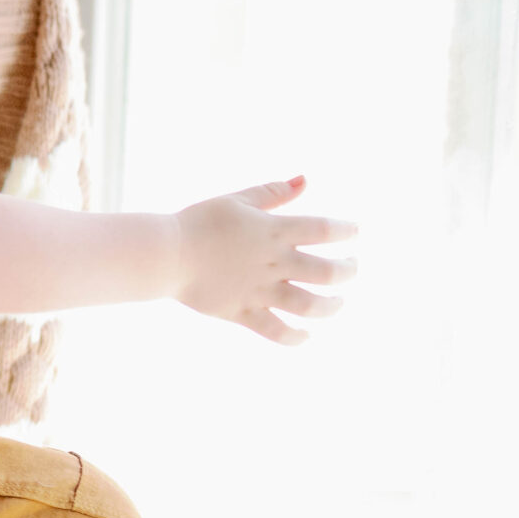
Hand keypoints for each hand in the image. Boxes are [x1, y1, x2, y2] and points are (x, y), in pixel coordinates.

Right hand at [173, 176, 358, 343]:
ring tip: (338, 303)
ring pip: (309, 305)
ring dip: (332, 306)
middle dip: (349, 271)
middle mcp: (272, 262)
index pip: (326, 230)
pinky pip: (276, 331)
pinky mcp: (241, 312)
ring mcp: (258, 290)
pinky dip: (296, 337)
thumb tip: (305, 180)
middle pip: (328, 272)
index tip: (354, 232)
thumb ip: (273, 192)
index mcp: (273, 231)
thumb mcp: (237, 200)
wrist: (164, 254)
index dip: (348, 230)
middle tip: (352, 267)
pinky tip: (306, 334)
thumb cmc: (199, 222)